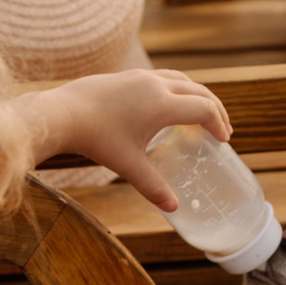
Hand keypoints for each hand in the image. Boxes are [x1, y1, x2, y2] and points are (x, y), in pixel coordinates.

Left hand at [19, 70, 231, 211]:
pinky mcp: (128, 76)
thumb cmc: (96, 138)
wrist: (62, 113)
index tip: (223, 140)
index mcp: (162, 104)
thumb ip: (152, 186)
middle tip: (222, 128)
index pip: (203, 109)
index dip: (218, 124)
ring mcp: (141, 77)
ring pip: (181, 80)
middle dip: (214, 109)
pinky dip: (178, 90)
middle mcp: (155, 85)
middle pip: (199, 91)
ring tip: (201, 113)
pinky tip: (170, 105)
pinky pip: (163, 78)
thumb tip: (173, 208)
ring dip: (197, 95)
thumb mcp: (127, 164)